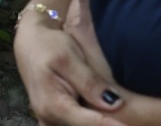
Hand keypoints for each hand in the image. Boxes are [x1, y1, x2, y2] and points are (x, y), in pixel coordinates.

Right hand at [15, 0, 122, 124]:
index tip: (129, 124)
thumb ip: (89, 81)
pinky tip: (101, 115)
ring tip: (118, 115)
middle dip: (105, 123)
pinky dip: (87, 119)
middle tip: (127, 117)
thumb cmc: (49, 45)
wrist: (30, 43)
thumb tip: (114, 104)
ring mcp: (50, 121)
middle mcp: (49, 119)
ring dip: (97, 121)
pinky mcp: (53, 119)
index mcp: (53, 106)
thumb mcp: (69, 57)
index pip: (90, 123)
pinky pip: (72, 123)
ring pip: (79, 125)